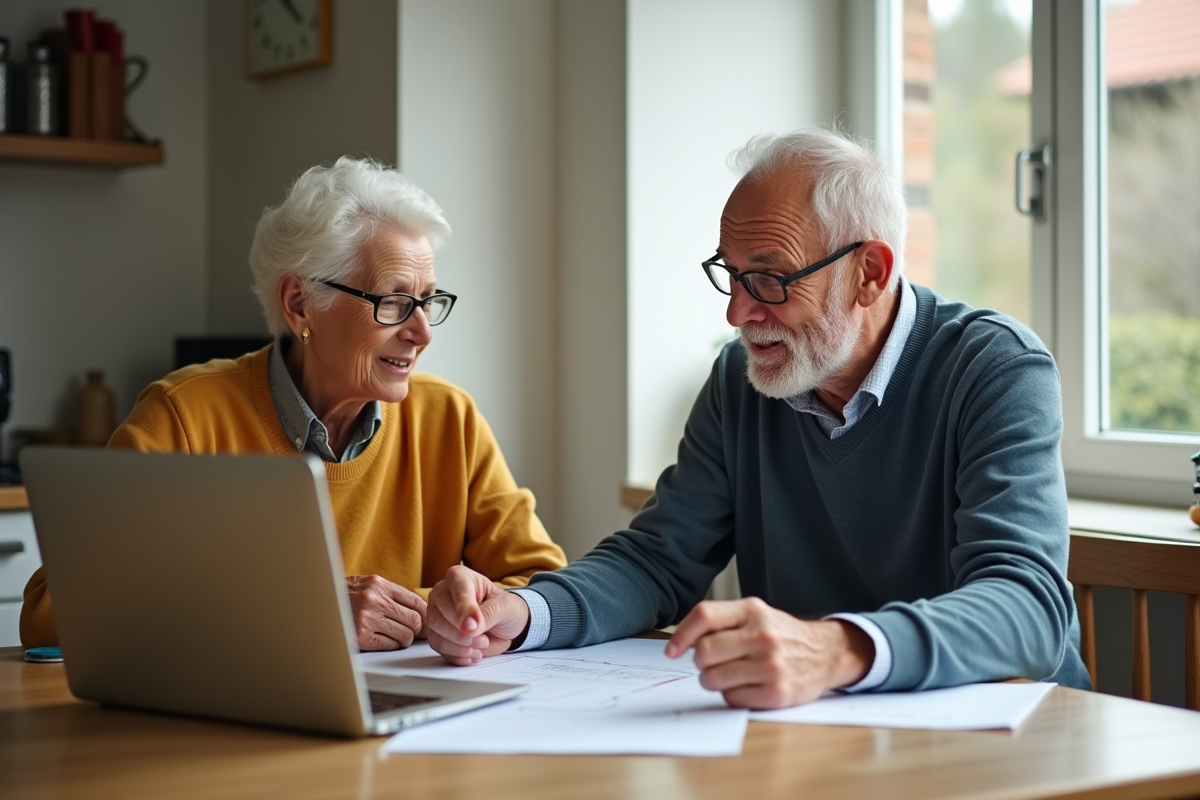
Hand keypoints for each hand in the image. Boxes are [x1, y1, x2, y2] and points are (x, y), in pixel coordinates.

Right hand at [345, 575, 425, 650]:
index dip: (425, 613)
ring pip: (405, 635)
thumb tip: (420, 610)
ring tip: (396, 636)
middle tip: (411, 630)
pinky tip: (384, 640)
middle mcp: (374, 600)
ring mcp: (367, 619)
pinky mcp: (360, 637)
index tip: (425, 620)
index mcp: (378, 584)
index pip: (416, 601)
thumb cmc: (345, 596)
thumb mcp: (367, 585)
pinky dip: (392, 645)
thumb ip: (390, 593)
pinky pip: (390, 645)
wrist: (318, 604)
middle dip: (416, 628)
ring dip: (404, 639)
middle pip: (414, 619)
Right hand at [426, 565, 530, 664]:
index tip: (473, 627)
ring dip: (460, 646)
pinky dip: (457, 655)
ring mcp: (436, 613)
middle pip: (440, 614)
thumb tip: (469, 627)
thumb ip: (488, 614)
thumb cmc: (504, 609)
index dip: (464, 609)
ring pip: (436, 632)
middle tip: (484, 639)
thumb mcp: (505, 608)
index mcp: (460, 577)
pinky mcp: (436, 633)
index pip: (456, 589)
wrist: (505, 627)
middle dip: (462, 633)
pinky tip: (473, 653)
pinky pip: (438, 646)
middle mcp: (443, 592)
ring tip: (482, 645)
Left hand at [665, 597, 873, 708]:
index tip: (672, 650)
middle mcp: (763, 635)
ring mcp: (771, 665)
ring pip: (713, 679)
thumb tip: (681, 642)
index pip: (705, 615)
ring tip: (731, 675)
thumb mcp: (756, 615)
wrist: (826, 653)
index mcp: (753, 610)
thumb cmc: (781, 635)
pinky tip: (747, 686)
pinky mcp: (777, 693)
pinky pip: (731, 699)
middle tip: (712, 663)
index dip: (681, 634)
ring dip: (714, 681)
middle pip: (704, 652)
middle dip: (701, 662)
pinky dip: (732, 695)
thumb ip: (721, 622)